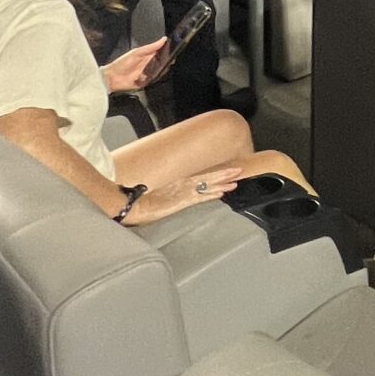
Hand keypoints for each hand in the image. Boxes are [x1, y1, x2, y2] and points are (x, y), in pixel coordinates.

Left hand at [102, 42, 164, 93]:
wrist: (112, 78)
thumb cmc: (121, 64)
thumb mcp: (137, 53)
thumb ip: (150, 47)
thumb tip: (163, 39)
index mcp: (147, 55)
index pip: (161, 51)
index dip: (168, 50)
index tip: (174, 48)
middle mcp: (149, 64)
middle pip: (163, 62)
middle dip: (167, 61)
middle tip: (169, 59)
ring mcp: (149, 73)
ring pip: (161, 71)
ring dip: (162, 69)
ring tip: (160, 67)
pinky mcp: (147, 82)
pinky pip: (155, 79)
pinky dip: (156, 77)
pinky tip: (154, 75)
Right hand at [125, 168, 241, 223]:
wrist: (134, 206)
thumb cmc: (144, 202)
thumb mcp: (162, 196)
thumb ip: (173, 193)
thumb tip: (179, 195)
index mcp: (179, 183)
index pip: (202, 177)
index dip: (216, 175)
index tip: (229, 172)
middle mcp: (183, 184)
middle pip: (208, 177)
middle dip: (224, 174)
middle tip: (239, 170)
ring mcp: (183, 192)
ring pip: (207, 184)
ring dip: (222, 182)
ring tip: (235, 179)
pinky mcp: (181, 201)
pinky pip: (200, 196)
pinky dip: (211, 194)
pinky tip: (221, 192)